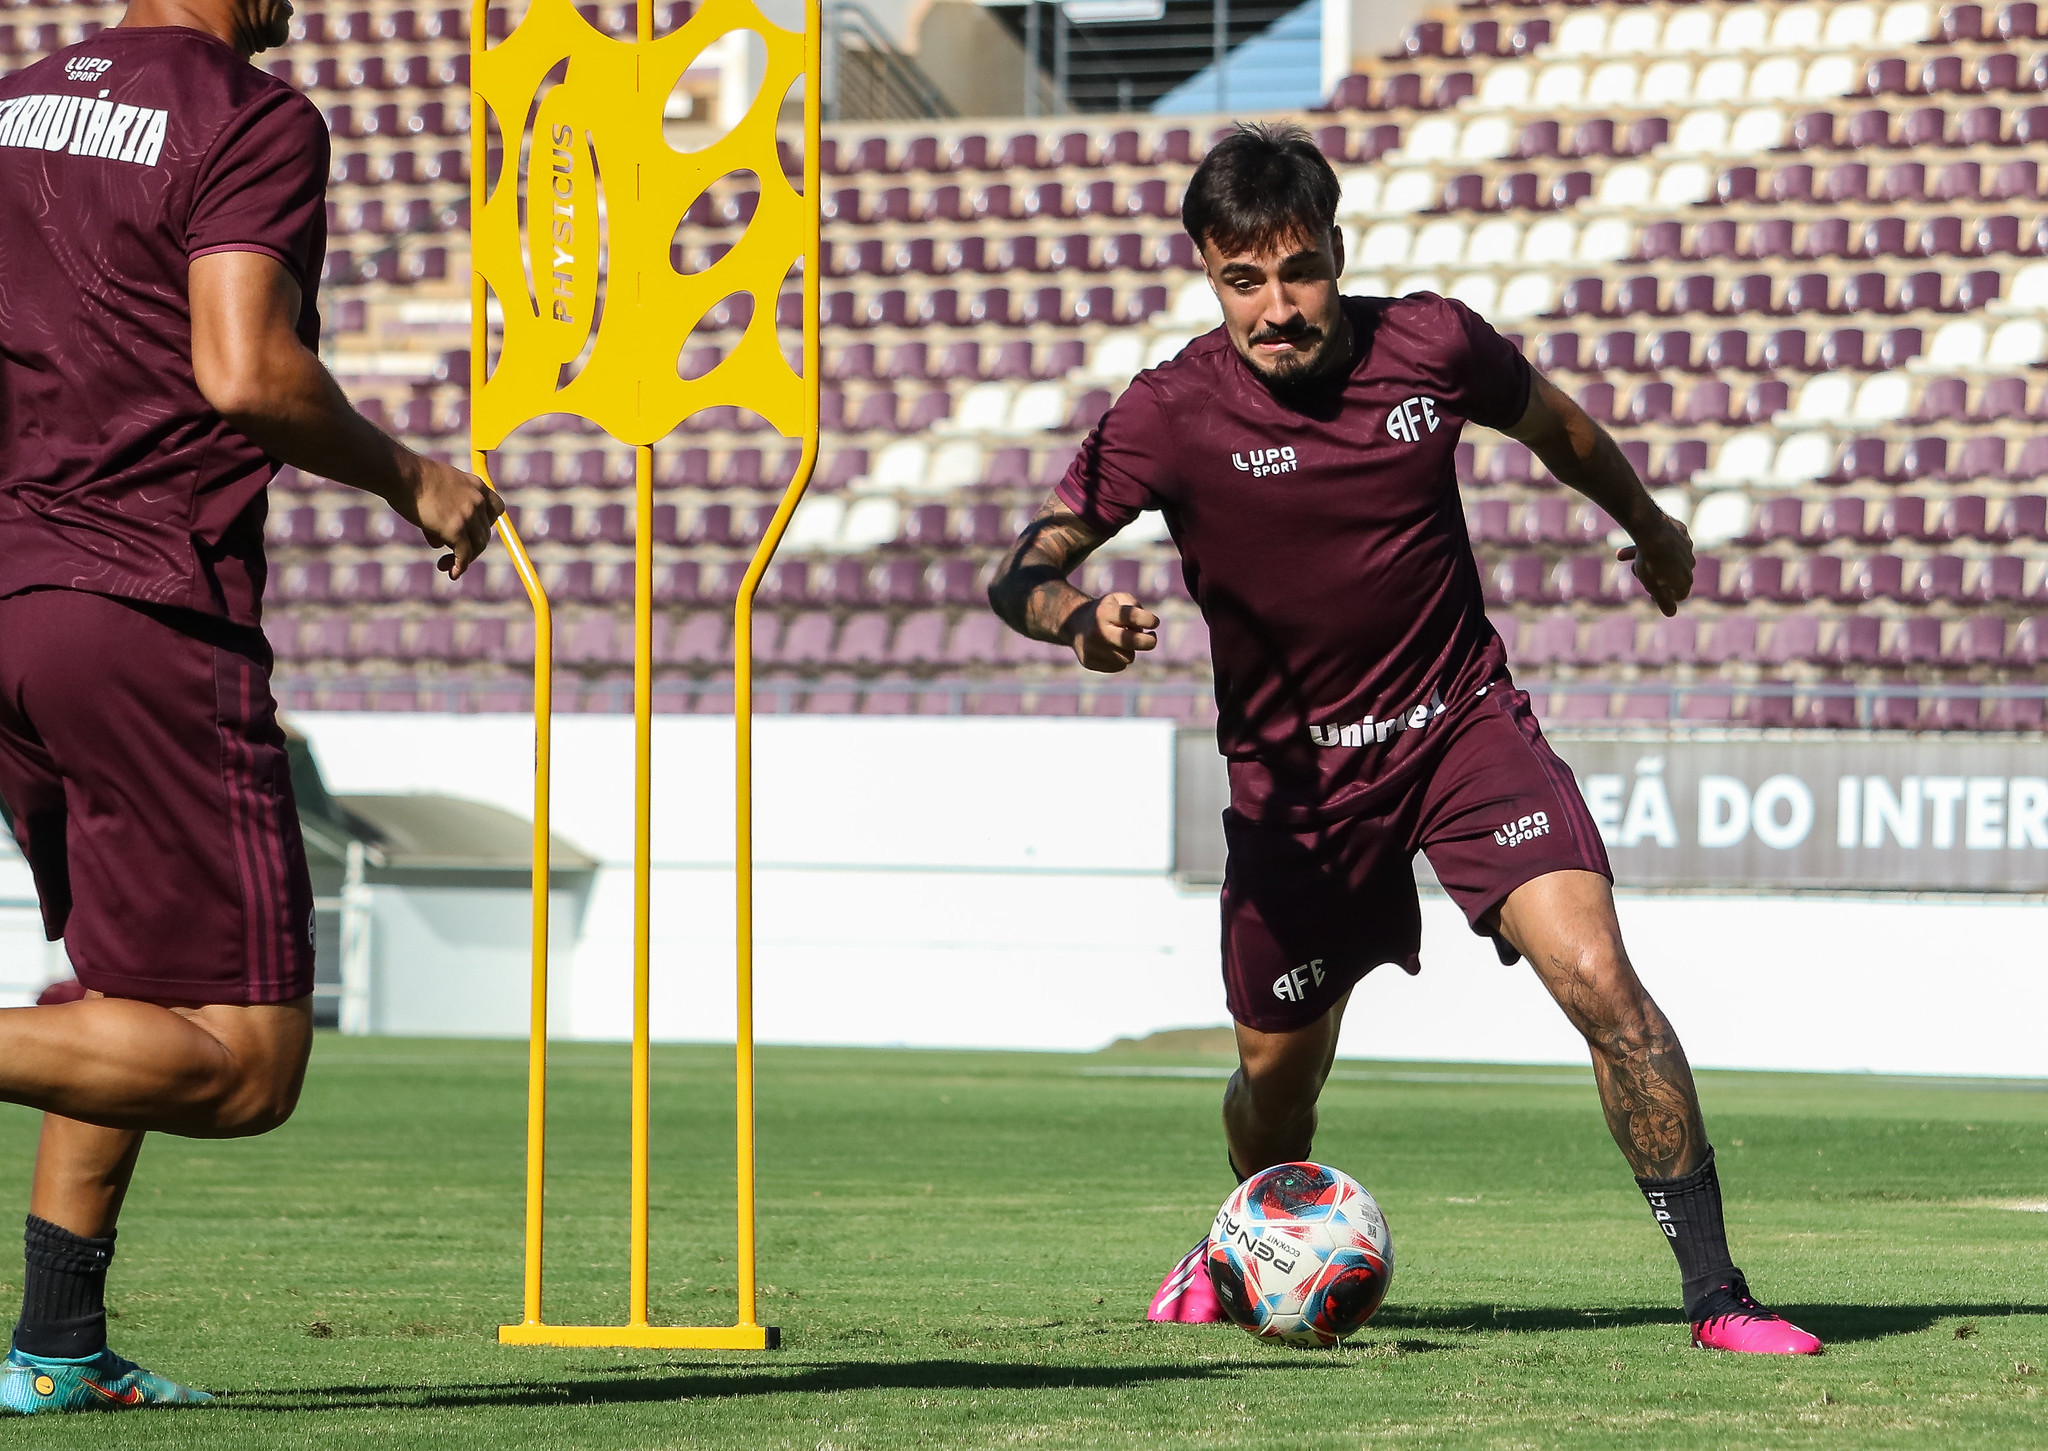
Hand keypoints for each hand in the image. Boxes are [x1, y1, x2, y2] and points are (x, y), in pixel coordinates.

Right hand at [393, 457, 504, 579]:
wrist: (402, 474)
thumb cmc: (411, 479)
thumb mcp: (436, 491)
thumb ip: (444, 513)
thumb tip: (439, 543)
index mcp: (476, 485)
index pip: (496, 510)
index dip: (485, 524)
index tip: (471, 531)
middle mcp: (477, 500)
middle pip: (484, 532)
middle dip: (470, 547)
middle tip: (450, 555)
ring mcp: (469, 515)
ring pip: (477, 546)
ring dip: (464, 559)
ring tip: (444, 565)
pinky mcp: (456, 529)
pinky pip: (464, 555)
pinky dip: (459, 567)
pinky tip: (452, 573)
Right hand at [1063, 591, 1157, 672]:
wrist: (1075, 622)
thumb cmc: (1107, 610)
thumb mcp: (1120, 600)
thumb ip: (1136, 609)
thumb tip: (1144, 632)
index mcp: (1105, 612)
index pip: (1132, 616)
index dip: (1148, 620)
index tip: (1155, 623)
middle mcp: (1097, 631)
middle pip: (1132, 642)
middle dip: (1149, 642)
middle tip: (1152, 638)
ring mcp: (1091, 648)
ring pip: (1127, 657)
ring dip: (1130, 650)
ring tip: (1121, 640)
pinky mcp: (1089, 662)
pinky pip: (1118, 666)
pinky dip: (1119, 659)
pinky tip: (1111, 649)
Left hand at [1616, 514, 1693, 617]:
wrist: (1653, 529)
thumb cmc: (1651, 561)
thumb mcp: (1654, 586)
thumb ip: (1663, 601)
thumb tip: (1671, 614)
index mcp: (1686, 579)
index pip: (1679, 594)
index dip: (1664, 597)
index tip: (1651, 592)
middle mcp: (1690, 563)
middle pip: (1668, 573)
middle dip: (1649, 574)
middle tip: (1634, 570)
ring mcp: (1687, 546)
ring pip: (1664, 555)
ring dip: (1643, 557)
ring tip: (1621, 555)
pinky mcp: (1681, 531)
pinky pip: (1666, 539)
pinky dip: (1653, 541)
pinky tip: (1640, 540)